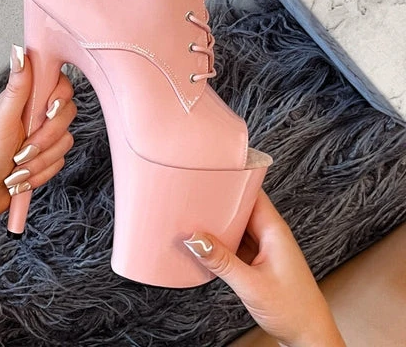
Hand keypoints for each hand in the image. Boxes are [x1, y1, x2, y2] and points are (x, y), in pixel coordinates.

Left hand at [0, 44, 76, 222]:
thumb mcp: (2, 119)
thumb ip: (17, 87)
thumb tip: (19, 52)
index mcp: (24, 98)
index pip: (57, 84)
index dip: (58, 98)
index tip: (47, 112)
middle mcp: (35, 113)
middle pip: (66, 113)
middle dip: (45, 138)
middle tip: (23, 148)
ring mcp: (42, 135)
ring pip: (66, 140)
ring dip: (40, 160)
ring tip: (17, 167)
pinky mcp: (47, 155)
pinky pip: (61, 161)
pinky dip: (42, 172)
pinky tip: (24, 177)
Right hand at [183, 190, 344, 346]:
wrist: (310, 338)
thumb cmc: (294, 312)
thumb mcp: (251, 285)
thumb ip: (221, 261)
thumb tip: (195, 239)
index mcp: (274, 230)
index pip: (252, 191)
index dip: (232, 180)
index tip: (209, 173)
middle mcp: (270, 234)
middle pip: (241, 206)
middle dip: (219, 201)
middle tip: (193, 196)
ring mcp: (265, 248)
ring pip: (237, 224)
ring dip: (219, 223)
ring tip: (194, 218)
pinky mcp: (259, 261)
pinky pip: (237, 241)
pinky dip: (222, 241)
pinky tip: (207, 244)